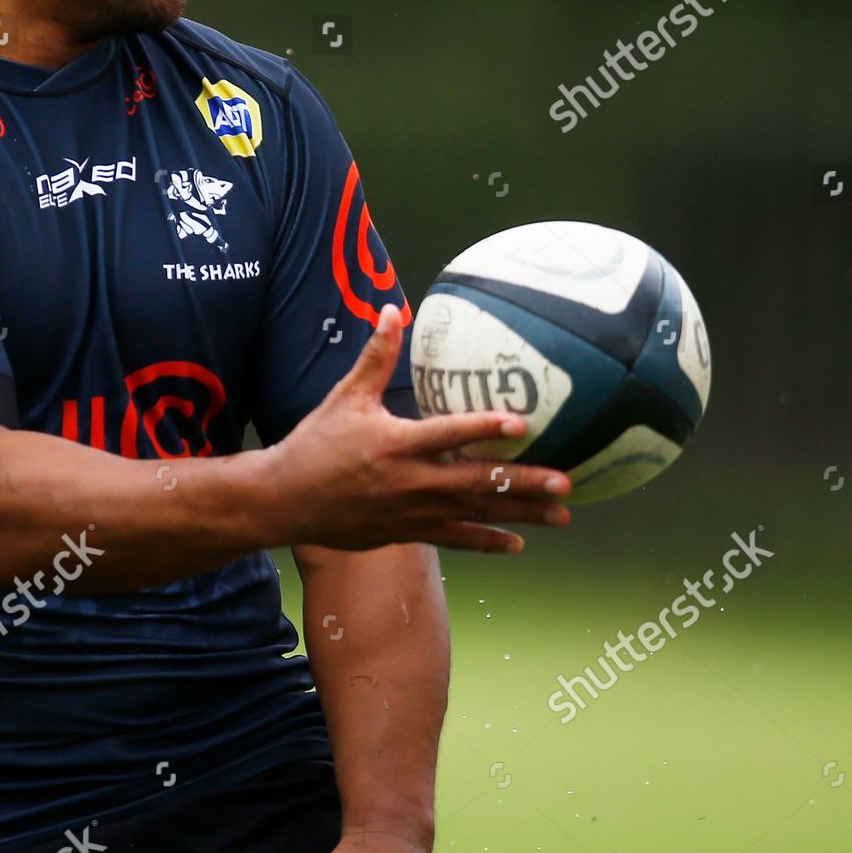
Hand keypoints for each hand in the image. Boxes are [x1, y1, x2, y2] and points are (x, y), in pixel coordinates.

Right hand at [269, 303, 571, 553]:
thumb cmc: (316, 444)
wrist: (286, 501)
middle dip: (523, 482)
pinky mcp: (407, 532)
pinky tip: (518, 542)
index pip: (449, 434)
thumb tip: (390, 310)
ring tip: (561, 515)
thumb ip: (376, 357)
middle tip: (565, 482)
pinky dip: (487, 541)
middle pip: (476, 482)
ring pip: (474, 514)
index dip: (485, 428)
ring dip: (520, 515)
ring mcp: (411, 512)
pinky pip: (455, 538)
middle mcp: (409, 481)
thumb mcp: (345, 397)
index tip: (523, 424)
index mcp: (396, 443)